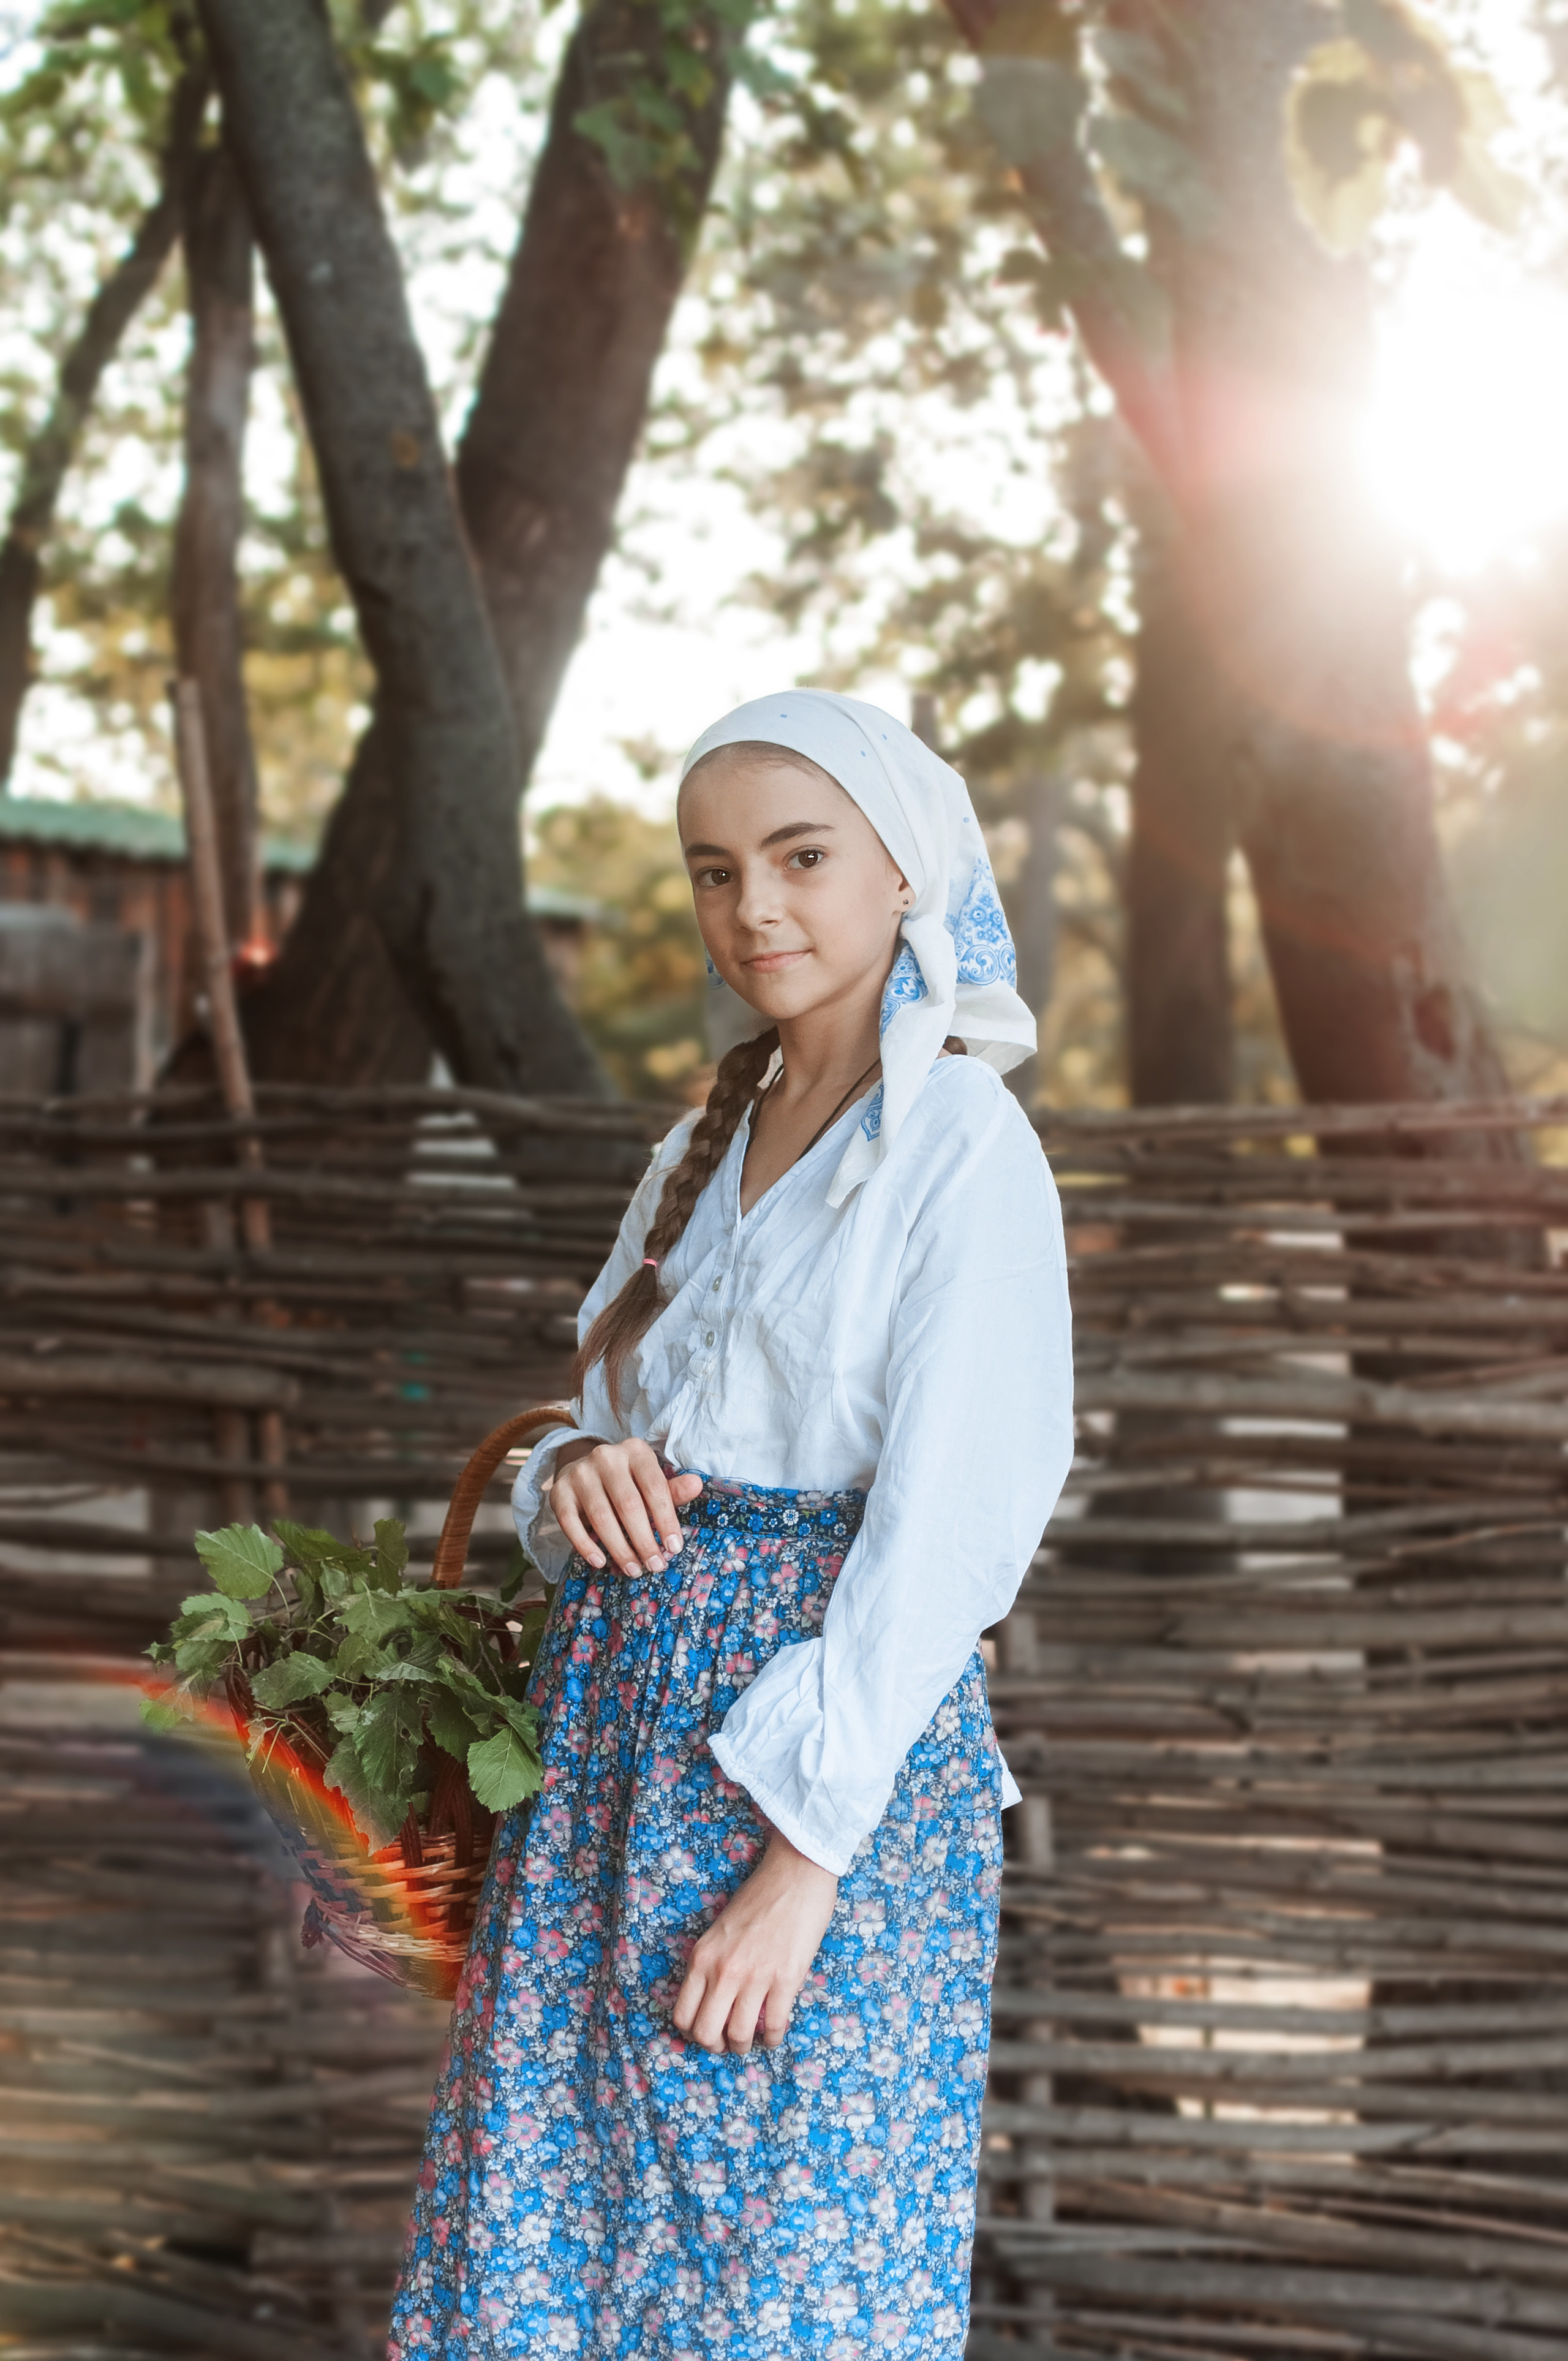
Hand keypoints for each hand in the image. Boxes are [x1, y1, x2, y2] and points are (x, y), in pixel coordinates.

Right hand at [549, 1435, 703, 1578]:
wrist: (584, 1471)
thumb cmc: (628, 1482)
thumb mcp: (651, 1482)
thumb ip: (672, 1489)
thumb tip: (697, 1485)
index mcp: (635, 1451)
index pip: (654, 1487)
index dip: (666, 1520)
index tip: (674, 1548)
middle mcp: (606, 1457)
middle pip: (628, 1505)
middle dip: (644, 1540)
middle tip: (654, 1566)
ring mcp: (580, 1473)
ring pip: (601, 1517)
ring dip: (619, 1549)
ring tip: (634, 1569)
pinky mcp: (559, 1491)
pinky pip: (570, 1523)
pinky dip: (585, 1545)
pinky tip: (600, 1562)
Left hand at [672, 1829, 838, 2054]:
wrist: (795, 1874)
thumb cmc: (758, 1897)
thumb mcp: (719, 1931)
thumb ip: (712, 1964)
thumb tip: (712, 2002)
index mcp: (702, 1957)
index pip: (683, 2015)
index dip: (692, 2034)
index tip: (707, 2032)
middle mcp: (724, 1971)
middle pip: (706, 2034)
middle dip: (716, 2047)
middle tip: (728, 2042)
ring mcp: (755, 1977)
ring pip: (740, 2036)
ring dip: (745, 2046)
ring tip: (752, 2041)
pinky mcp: (786, 1979)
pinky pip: (775, 2027)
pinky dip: (773, 2039)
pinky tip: (774, 2034)